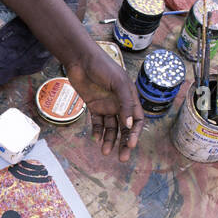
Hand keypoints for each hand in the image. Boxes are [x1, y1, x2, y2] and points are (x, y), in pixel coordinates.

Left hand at [63, 45, 143, 161]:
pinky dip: (97, 131)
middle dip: (124, 143)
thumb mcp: (118, 83)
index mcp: (130, 98)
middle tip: (122, 158)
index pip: (137, 120)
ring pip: (110, 128)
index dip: (135, 133)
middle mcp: (120, 104)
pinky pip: (97, 122)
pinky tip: (95, 139)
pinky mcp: (93, 106)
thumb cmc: (103, 66)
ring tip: (105, 152)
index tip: (131, 145)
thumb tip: (130, 125)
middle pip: (125, 128)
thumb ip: (125, 104)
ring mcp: (106, 105)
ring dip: (109, 140)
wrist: (80, 59)